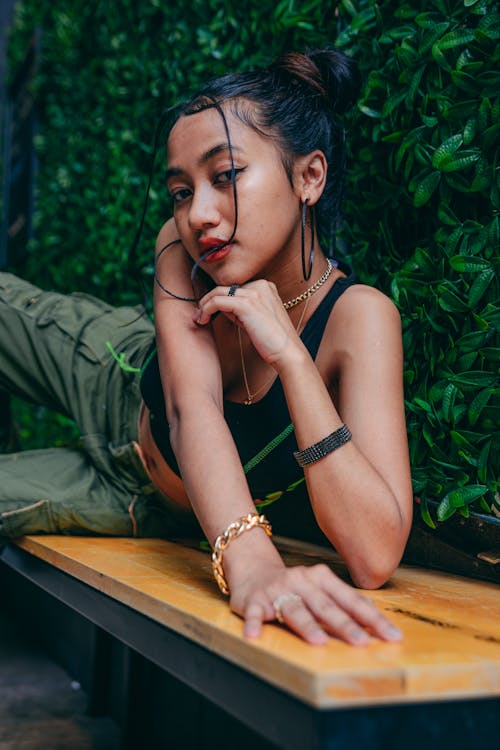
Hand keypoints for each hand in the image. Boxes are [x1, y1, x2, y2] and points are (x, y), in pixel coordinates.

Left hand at [193, 281, 300, 367]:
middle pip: (224, 288)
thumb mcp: (255, 318)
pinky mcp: (247, 304)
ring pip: (217, 293)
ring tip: (199, 319)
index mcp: (265, 286)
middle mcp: (260, 285)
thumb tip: (219, 305)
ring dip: (204, 306)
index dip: (218, 300)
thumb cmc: (272, 340)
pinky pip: (217, 302)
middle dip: (208, 301)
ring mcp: (254, 293)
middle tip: (198, 316)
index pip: (233, 288)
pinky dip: (206, 310)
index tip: (207, 313)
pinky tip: (203, 320)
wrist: (287, 352)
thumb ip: (241, 308)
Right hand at [229, 562, 402, 645]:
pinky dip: (254, 623)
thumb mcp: (320, 588)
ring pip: (295, 609)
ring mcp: (277, 590)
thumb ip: (343, 602)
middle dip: (345, 624)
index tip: (392, 635)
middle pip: (326, 606)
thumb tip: (376, 621)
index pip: (351, 600)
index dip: (372, 618)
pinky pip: (254, 613)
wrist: (253, 570)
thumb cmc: (295, 586)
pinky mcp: (254, 600)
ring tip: (319, 641)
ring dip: (307, 625)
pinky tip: (254, 635)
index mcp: (321, 578)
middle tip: (362, 642)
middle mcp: (302, 581)